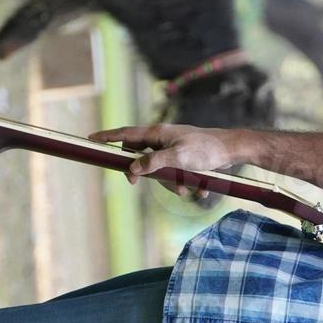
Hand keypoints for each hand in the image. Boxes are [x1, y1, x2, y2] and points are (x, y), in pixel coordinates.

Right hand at [86, 123, 237, 200]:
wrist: (231, 150)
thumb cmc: (206, 150)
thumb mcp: (178, 158)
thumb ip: (154, 163)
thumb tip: (132, 169)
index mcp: (157, 134)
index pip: (126, 134)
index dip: (108, 137)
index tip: (91, 139)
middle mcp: (162, 139)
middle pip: (139, 156)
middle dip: (142, 173)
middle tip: (135, 182)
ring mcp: (172, 149)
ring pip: (157, 171)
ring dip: (169, 184)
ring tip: (185, 188)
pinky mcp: (182, 159)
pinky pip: (174, 176)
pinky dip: (182, 184)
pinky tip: (197, 188)